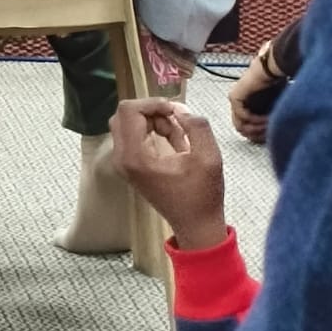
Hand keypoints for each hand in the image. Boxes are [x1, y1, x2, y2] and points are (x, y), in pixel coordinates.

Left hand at [109, 99, 227, 251]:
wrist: (197, 227)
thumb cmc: (203, 196)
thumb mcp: (210, 157)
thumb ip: (197, 126)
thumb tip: (180, 110)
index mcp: (134, 158)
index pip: (128, 110)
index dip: (152, 103)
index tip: (175, 110)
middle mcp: (121, 159)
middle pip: (125, 114)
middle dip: (153, 111)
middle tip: (178, 121)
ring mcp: (123, 163)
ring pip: (129, 122)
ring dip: (154, 121)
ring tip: (181, 136)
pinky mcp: (129, 165)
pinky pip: (134, 134)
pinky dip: (153, 131)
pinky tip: (176, 143)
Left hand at [228, 51, 276, 143]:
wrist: (270, 69)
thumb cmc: (275, 84)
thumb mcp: (273, 107)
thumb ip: (269, 120)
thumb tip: (273, 136)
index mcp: (245, 107)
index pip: (245, 129)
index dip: (258, 137)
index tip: (269, 139)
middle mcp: (237, 104)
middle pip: (242, 130)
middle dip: (257, 136)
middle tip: (270, 136)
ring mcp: (234, 100)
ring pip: (241, 126)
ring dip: (257, 129)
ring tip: (270, 127)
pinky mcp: (234, 97)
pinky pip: (243, 116)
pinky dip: (256, 121)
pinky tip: (267, 119)